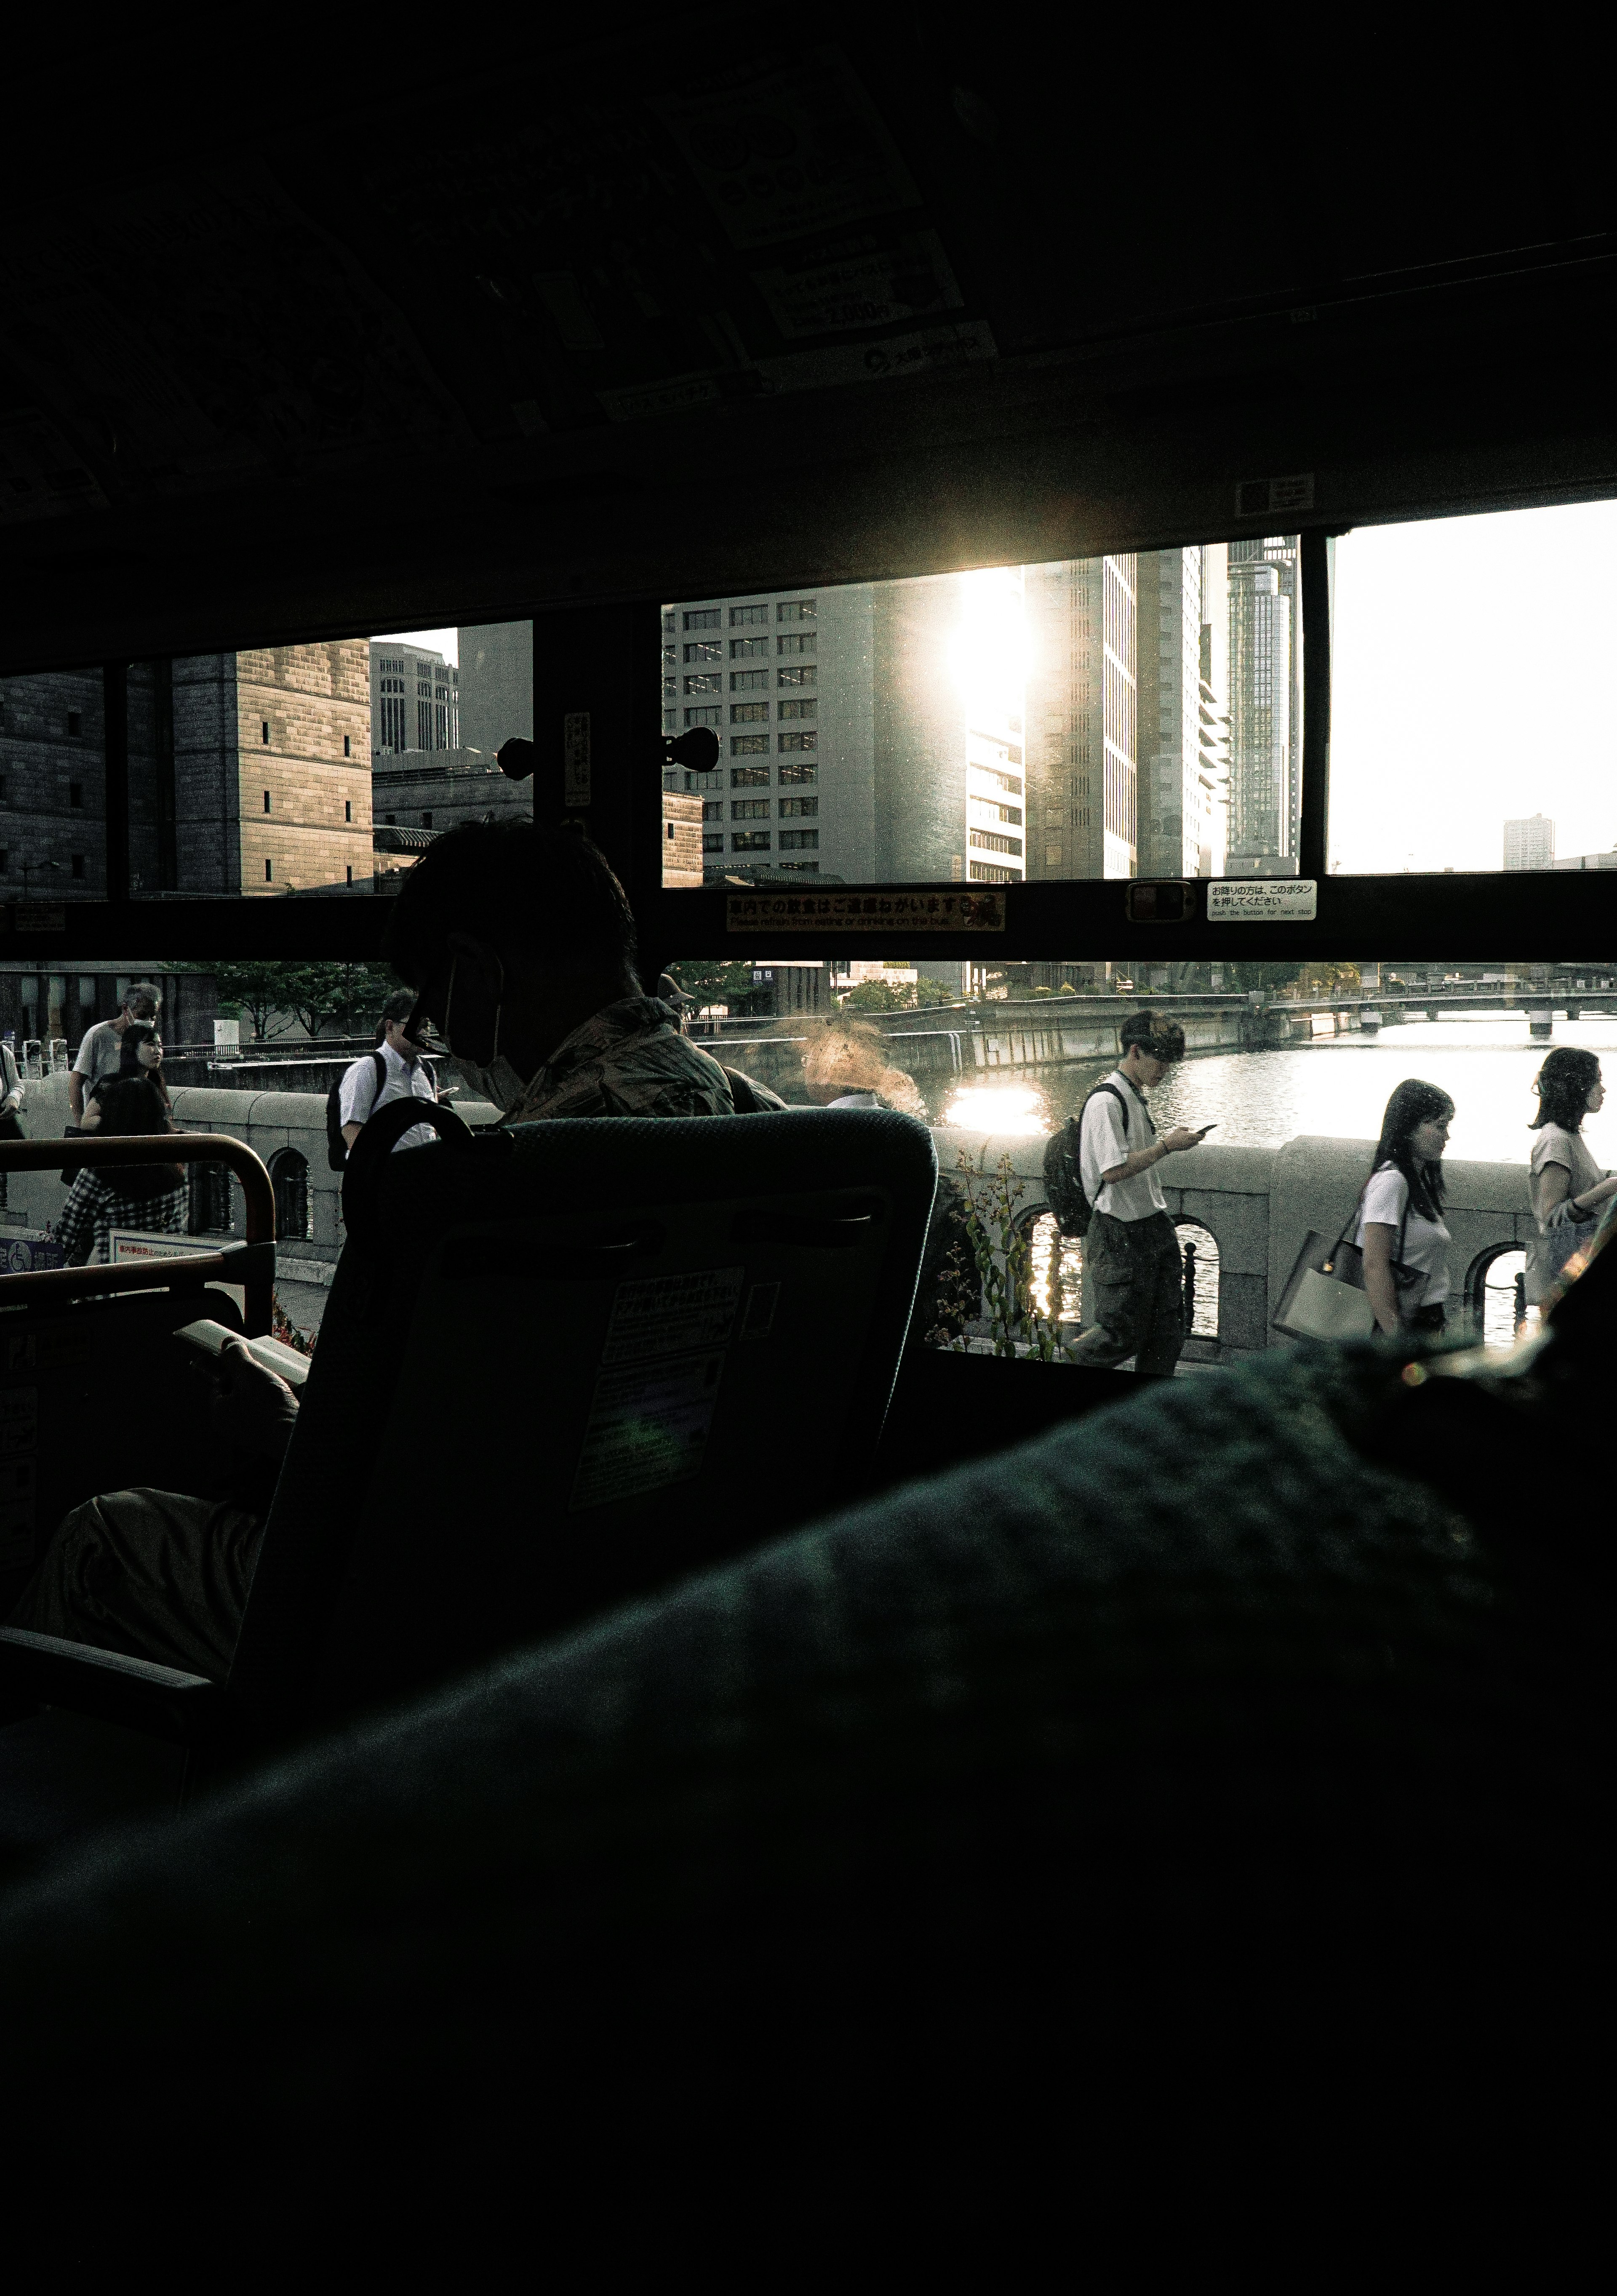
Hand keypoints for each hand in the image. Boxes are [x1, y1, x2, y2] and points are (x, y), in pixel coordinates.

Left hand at [211, 1339, 299, 1465]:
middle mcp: (231, 1428)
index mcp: (219, 1413)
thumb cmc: (268, 1407)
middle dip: (251, 1383)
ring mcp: (250, 1435)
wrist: (294, 1433)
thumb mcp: (249, 1373)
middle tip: (263, 1374)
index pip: (218, 1386)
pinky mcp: (268, 1437)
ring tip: (277, 1385)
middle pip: (237, 1395)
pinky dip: (274, 1407)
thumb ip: (235, 1357)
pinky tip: (285, 1400)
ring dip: (264, 1394)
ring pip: (254, 1405)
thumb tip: (228, 1345)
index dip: (231, 1372)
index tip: (245, 1365)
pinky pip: (268, 1416)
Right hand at [1161, 1126, 1204, 1154]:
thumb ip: (1185, 1128)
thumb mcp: (1179, 1129)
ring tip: (1198, 1138)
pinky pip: (1192, 1145)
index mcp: (1190, 1136)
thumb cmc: (1174, 1136)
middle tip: (1203, 1135)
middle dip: (1201, 1137)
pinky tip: (1192, 1141)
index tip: (1204, 1132)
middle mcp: (1191, 1141)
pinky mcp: (1187, 1148)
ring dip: (1197, 1140)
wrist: (1169, 1145)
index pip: (1200, 1136)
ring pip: (1196, 1143)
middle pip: (1199, 1140)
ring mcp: (1189, 1146)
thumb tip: (1188, 1129)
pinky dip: (1193, 1143)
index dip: (1203, 1134)